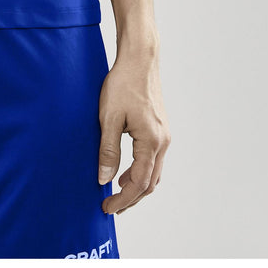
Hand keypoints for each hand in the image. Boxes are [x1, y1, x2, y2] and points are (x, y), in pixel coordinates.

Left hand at [97, 50, 170, 214]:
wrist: (140, 60)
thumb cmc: (123, 83)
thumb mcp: (109, 117)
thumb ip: (107, 150)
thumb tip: (104, 179)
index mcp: (151, 141)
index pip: (138, 183)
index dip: (122, 200)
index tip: (106, 208)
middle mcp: (162, 142)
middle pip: (149, 183)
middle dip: (130, 199)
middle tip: (110, 207)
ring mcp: (164, 135)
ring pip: (153, 173)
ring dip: (136, 186)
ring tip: (116, 193)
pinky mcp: (160, 129)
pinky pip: (153, 159)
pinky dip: (140, 171)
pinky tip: (125, 171)